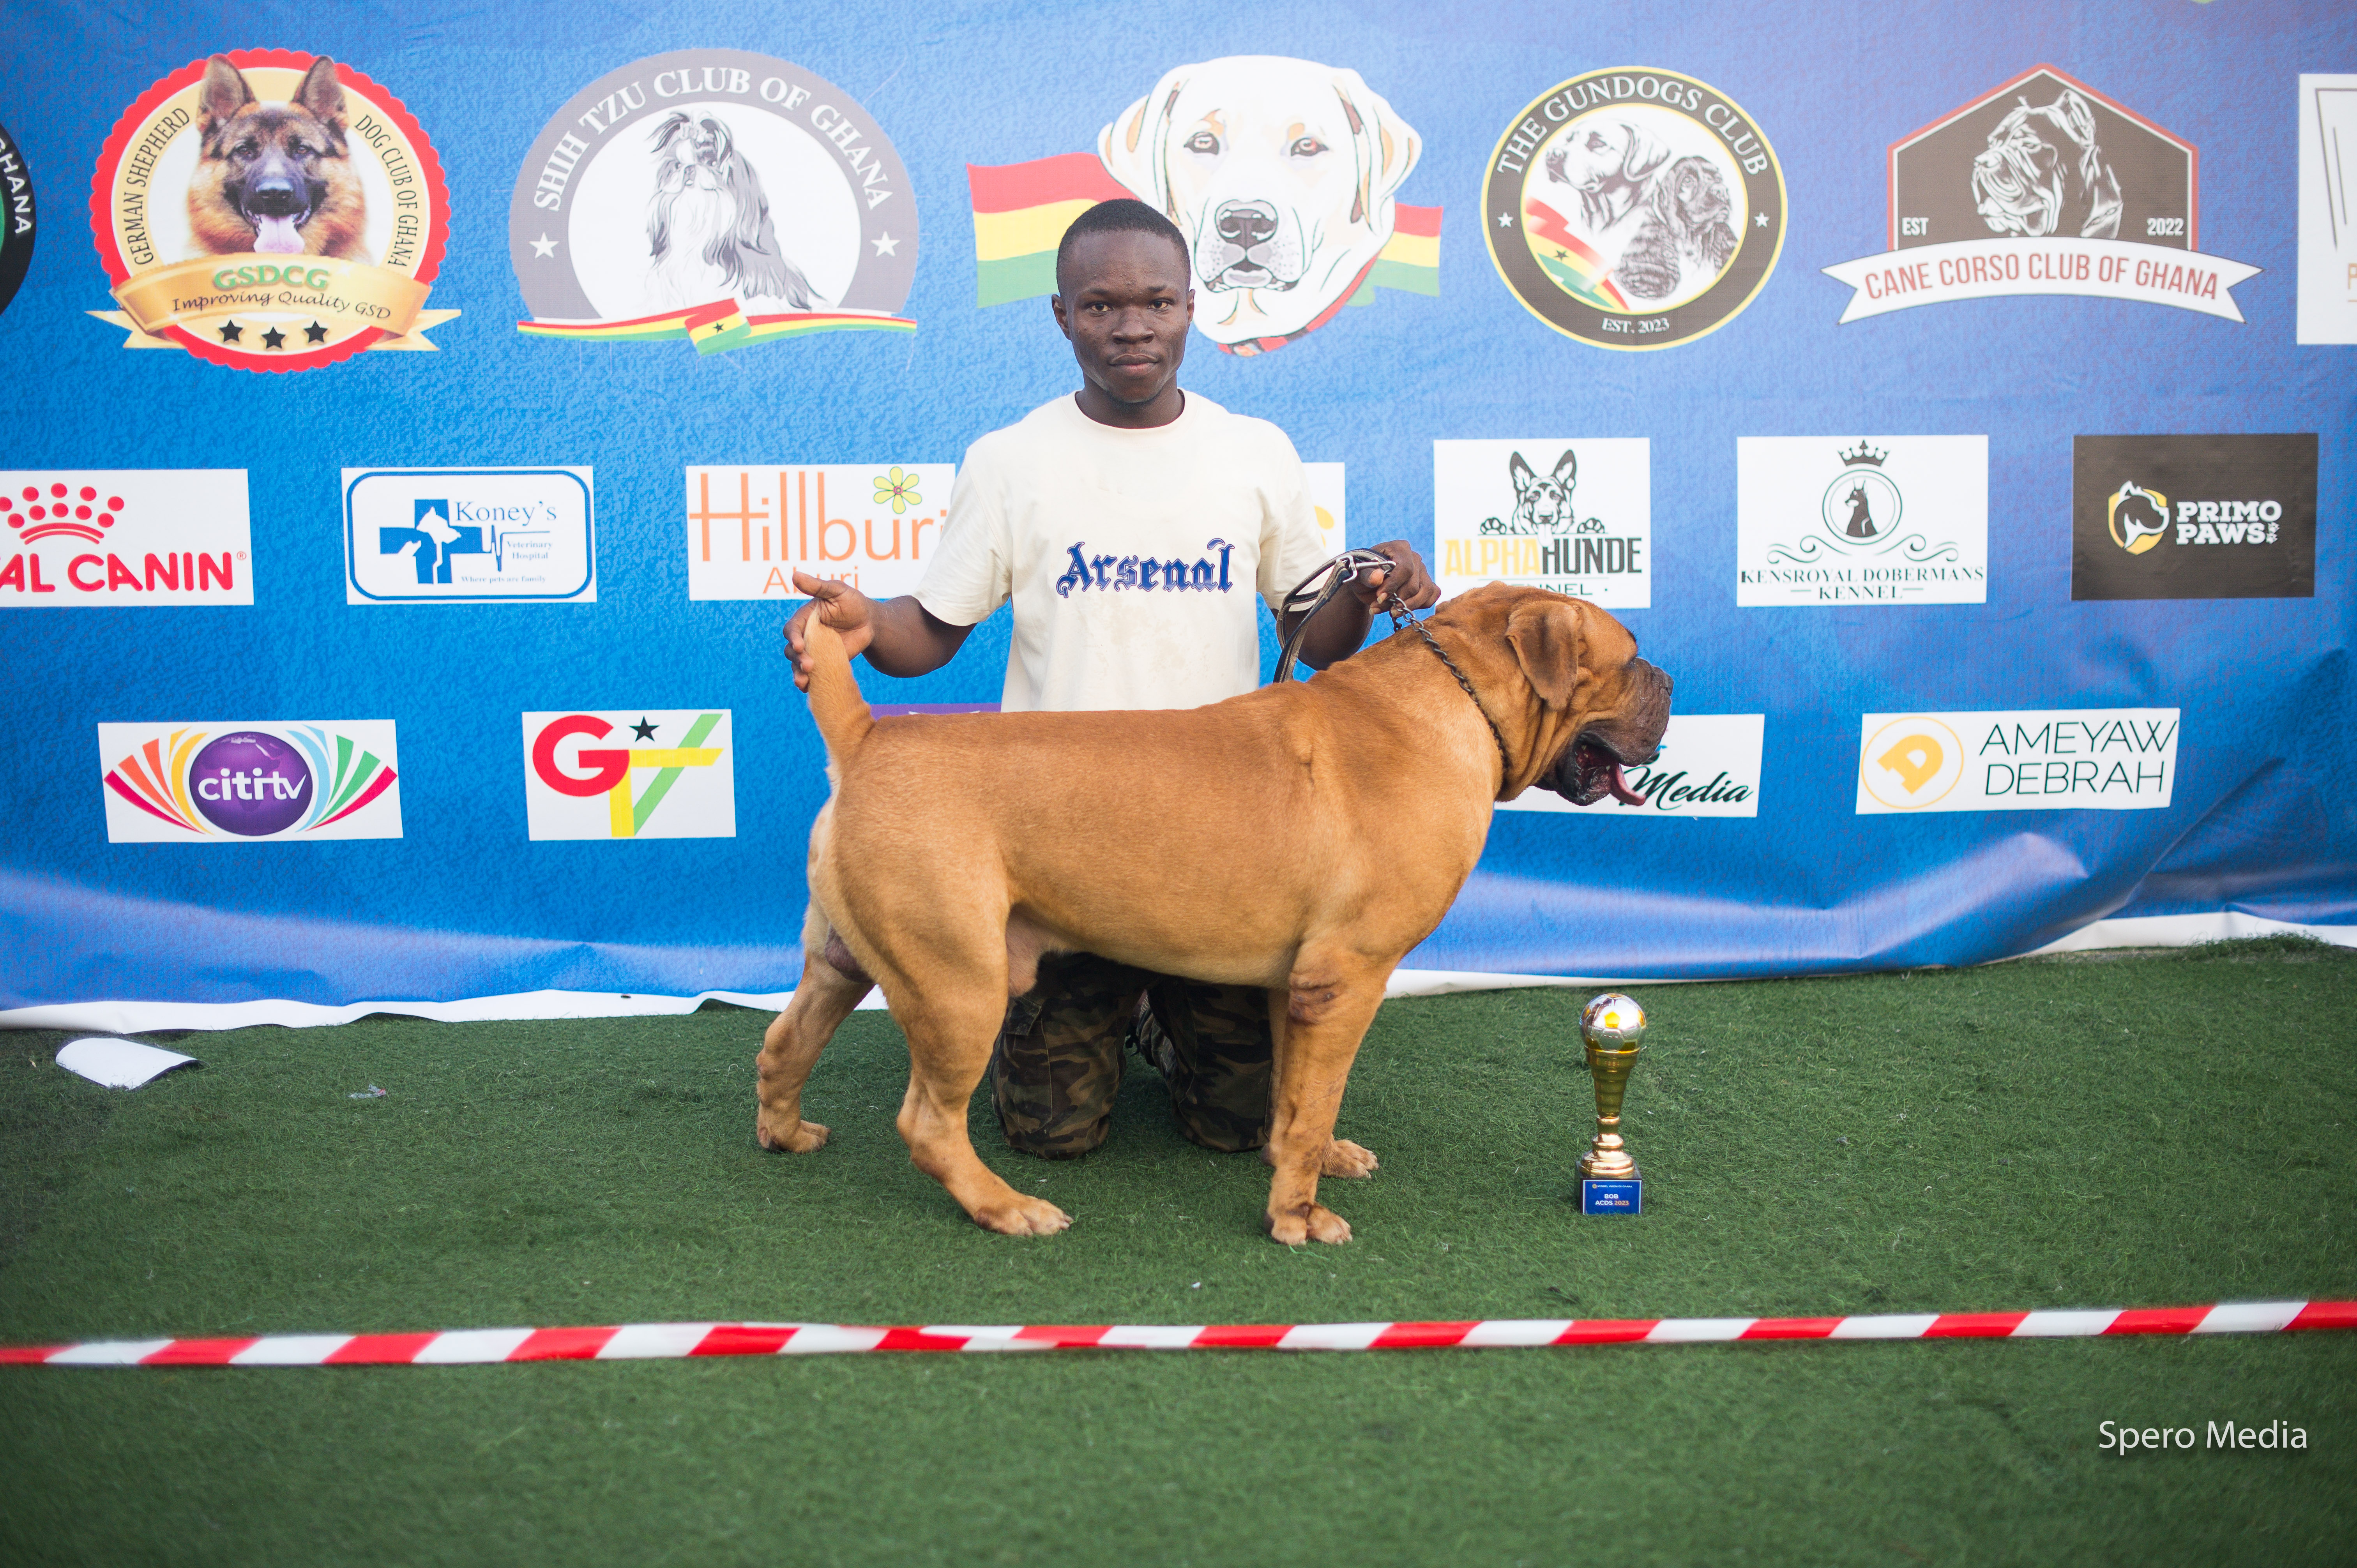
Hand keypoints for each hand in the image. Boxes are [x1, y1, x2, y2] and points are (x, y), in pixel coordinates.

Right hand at [784, 571, 876, 690]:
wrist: (870, 623)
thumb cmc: (853, 603)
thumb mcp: (837, 591)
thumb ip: (817, 586)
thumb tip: (794, 574)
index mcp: (805, 619)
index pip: (792, 630)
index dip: (794, 638)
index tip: (802, 646)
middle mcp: (805, 636)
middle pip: (792, 650)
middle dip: (797, 659)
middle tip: (809, 666)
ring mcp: (813, 651)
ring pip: (798, 665)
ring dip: (798, 674)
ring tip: (804, 682)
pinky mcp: (823, 663)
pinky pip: (811, 675)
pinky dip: (808, 683)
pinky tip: (808, 689)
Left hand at [1349, 541, 1441, 612]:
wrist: (1367, 584)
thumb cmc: (1363, 575)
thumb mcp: (1358, 574)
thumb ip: (1366, 575)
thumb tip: (1377, 578)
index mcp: (1399, 548)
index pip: (1405, 569)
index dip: (1393, 585)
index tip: (1379, 597)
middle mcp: (1415, 558)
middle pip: (1413, 585)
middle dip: (1396, 601)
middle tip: (1377, 607)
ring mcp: (1423, 571)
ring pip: (1426, 592)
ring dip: (1408, 606)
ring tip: (1390, 612)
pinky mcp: (1427, 583)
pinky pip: (1433, 595)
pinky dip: (1420, 605)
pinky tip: (1404, 608)